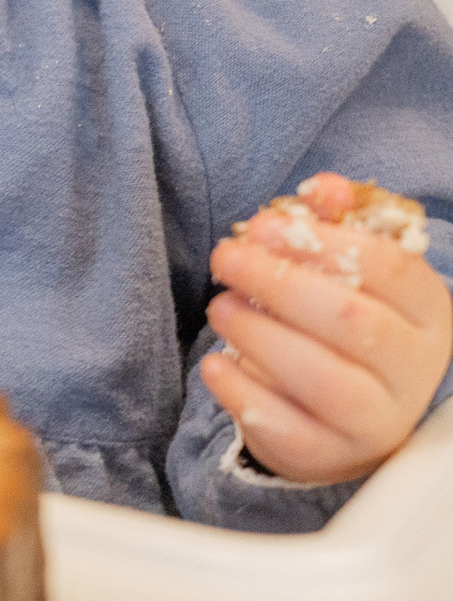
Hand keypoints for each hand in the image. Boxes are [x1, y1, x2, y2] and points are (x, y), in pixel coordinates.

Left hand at [201, 172, 452, 484]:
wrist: (341, 416)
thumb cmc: (341, 325)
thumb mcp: (349, 271)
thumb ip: (335, 224)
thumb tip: (326, 188)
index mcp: (427, 313)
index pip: (391, 268)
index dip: (323, 241)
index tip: (262, 224)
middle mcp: (412, 370)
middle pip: (353, 320)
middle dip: (279, 281)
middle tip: (226, 256)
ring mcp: (376, 420)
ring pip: (324, 378)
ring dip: (258, 333)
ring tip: (219, 307)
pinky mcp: (328, 454)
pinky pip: (286, 427)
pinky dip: (242, 391)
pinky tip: (215, 364)